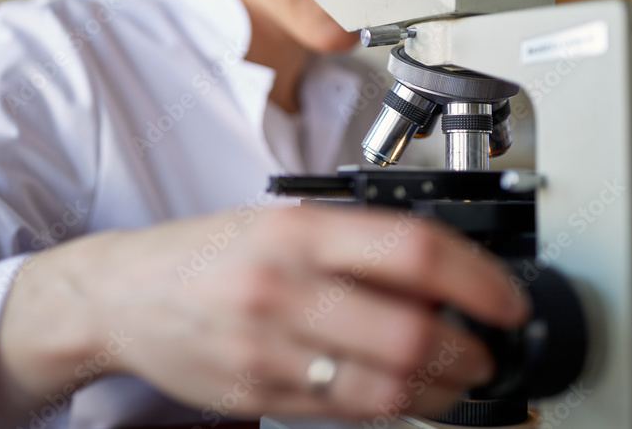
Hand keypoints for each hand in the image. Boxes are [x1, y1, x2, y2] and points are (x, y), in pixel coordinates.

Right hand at [80, 203, 528, 420]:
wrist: (124, 294)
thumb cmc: (207, 252)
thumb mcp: (279, 222)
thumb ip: (356, 247)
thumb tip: (441, 278)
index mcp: (297, 231)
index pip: (412, 253)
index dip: (478, 280)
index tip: (506, 299)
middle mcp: (284, 288)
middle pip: (409, 333)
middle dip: (471, 352)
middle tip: (487, 350)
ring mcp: (268, 350)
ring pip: (386, 388)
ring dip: (443, 390)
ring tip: (458, 378)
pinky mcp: (259, 396)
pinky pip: (348, 411)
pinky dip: (395, 406)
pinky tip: (407, 393)